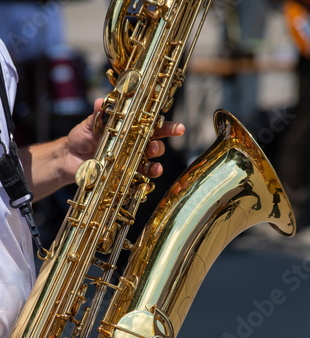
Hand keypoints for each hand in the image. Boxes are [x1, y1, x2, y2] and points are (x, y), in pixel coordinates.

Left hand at [62, 98, 184, 183]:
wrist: (68, 158)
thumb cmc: (81, 137)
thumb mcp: (88, 124)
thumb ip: (98, 115)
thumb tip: (101, 102)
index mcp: (129, 128)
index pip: (151, 125)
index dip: (167, 127)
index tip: (179, 129)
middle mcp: (133, 144)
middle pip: (155, 144)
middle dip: (159, 146)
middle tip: (154, 147)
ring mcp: (129, 160)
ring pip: (150, 163)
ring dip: (156, 165)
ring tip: (155, 167)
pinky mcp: (124, 174)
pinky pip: (139, 178)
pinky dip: (145, 180)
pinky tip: (148, 181)